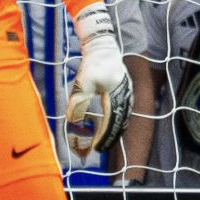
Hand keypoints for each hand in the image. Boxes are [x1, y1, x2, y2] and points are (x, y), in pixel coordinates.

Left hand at [66, 3, 132, 155]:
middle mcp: (125, 98)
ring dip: (113, 132)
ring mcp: (127, 95)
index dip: (102, 138)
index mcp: (115, 97)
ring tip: (103, 143)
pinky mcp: (125, 92)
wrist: (104, 48)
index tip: (94, 149)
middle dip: (107, 139)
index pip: (109, 123)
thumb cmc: (93, 64)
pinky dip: (116, 123)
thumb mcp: (83, 82)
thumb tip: (71, 119)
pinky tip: (110, 127)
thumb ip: (78, 101)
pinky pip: (123, 112)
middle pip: (118, 125)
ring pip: (122, 119)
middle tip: (96, 150)